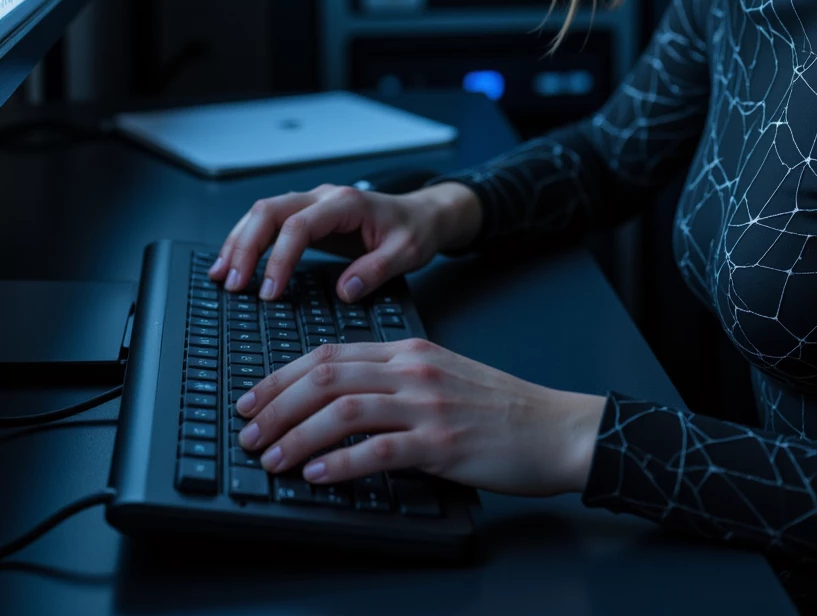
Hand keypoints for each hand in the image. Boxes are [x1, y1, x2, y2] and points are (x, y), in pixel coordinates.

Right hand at [207, 181, 479, 303]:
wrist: (423, 213)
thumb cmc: (415, 230)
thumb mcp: (406, 252)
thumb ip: (376, 270)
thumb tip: (344, 291)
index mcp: (346, 204)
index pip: (299, 225)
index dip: (279, 258)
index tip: (269, 293)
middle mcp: (324, 197)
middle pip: (270, 211)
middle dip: (245, 246)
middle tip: (233, 284)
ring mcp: (313, 203)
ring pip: (263, 212)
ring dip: (239, 241)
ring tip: (221, 275)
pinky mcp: (308, 215)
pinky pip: (269, 221)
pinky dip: (246, 239)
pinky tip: (232, 261)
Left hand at [234, 336, 606, 496]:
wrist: (557, 427)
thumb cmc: (502, 409)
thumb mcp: (444, 377)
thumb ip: (396, 381)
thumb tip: (340, 402)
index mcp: (411, 351)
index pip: (330, 353)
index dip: (283, 375)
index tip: (253, 397)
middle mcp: (413, 370)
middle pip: (327, 375)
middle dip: (276, 404)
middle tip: (248, 429)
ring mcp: (427, 405)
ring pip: (344, 408)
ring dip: (297, 434)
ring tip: (270, 456)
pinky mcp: (442, 442)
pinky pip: (379, 449)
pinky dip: (341, 462)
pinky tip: (316, 475)